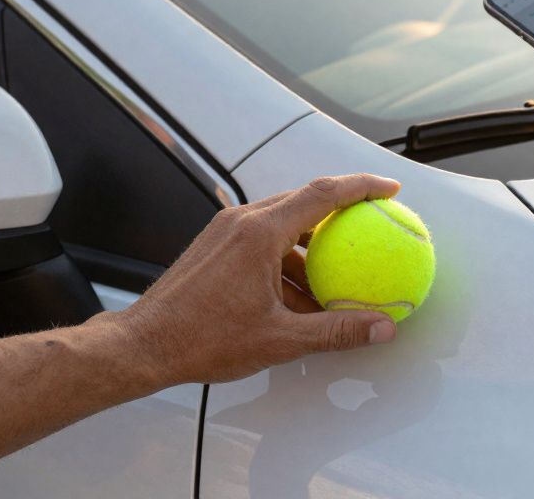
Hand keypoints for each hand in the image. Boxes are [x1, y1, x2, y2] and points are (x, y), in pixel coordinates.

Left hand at [119, 174, 401, 387]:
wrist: (144, 345)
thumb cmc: (202, 339)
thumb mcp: (280, 340)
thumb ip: (336, 330)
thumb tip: (380, 328)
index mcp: (260, 233)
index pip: (323, 194)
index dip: (362, 187)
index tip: (389, 189)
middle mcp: (242, 221)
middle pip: (304, 201)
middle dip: (342, 211)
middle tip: (373, 224)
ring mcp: (225, 231)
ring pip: (283, 224)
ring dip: (312, 247)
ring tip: (337, 277)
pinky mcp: (215, 246)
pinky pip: (262, 241)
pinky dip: (287, 260)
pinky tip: (299, 296)